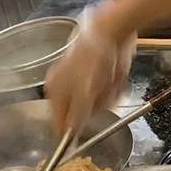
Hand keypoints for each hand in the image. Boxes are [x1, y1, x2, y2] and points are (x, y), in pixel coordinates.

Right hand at [45, 9, 135, 133]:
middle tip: (101, 93)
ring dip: (108, 95)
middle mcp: (66, 86)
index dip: (70, 131)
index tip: (81, 138)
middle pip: (81, 113)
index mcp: (55, 90)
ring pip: (98, 102)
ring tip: (110, 80)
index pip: (58, 122)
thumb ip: (75, 118)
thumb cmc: (92, 61)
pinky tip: (115, 75)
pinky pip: (108, 90)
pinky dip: (114, 86)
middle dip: (96, 106)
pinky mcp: (99, 73)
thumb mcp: (83, 95)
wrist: (112, 32)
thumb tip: (67, 135)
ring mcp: (84, 79)